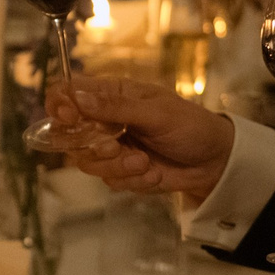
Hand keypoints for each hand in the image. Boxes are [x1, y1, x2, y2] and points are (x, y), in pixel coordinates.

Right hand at [47, 76, 233, 198]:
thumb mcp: (156, 112)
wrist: (215, 162)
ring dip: (117, 167)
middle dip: (91, 146)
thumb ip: (116, 107)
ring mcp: (112, 148)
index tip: (68, 118)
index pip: (68, 93)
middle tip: (114, 147)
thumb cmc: (190, 126)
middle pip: (69, 135)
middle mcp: (105, 120)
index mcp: (111, 94)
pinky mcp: (122, 172)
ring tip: (144, 163)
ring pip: (88, 162)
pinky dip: (132, 180)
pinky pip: (109, 181)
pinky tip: (153, 173)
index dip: (59, 105)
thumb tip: (77, 98)